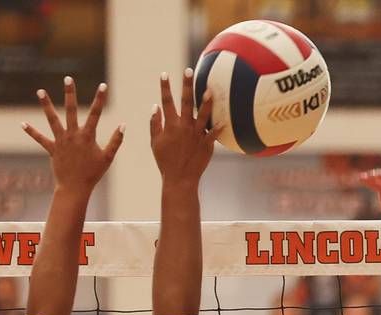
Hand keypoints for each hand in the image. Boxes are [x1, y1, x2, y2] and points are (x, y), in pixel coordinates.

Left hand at [23, 77, 123, 196]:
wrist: (75, 188)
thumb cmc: (93, 173)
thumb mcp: (108, 157)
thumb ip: (116, 140)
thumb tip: (123, 125)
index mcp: (87, 137)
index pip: (95, 114)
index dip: (100, 99)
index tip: (103, 86)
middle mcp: (73, 135)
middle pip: (71, 110)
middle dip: (70, 93)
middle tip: (68, 78)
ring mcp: (61, 141)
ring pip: (52, 119)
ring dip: (46, 105)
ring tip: (40, 91)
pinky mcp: (52, 149)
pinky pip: (40, 138)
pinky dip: (31, 132)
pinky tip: (22, 124)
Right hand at [151, 69, 215, 186]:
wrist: (180, 178)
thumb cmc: (165, 161)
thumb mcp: (155, 142)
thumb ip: (155, 123)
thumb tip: (155, 106)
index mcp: (170, 125)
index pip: (166, 101)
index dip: (164, 87)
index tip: (164, 74)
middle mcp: (184, 127)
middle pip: (186, 102)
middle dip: (187, 85)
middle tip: (189, 71)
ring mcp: (196, 135)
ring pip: (203, 114)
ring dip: (206, 101)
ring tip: (210, 89)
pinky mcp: (206, 144)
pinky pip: (214, 133)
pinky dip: (219, 127)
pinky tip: (226, 119)